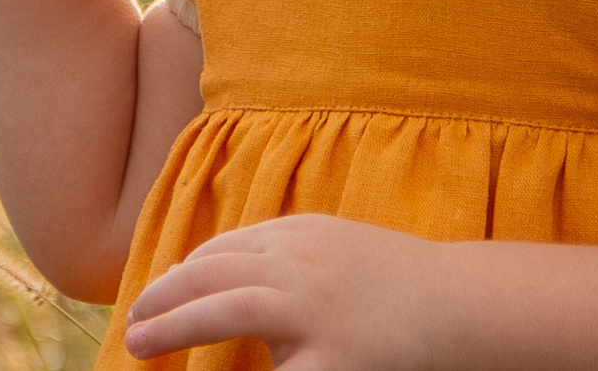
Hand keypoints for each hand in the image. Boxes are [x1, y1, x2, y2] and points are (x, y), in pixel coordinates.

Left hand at [122, 215, 445, 368]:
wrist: (464, 304)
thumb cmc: (397, 283)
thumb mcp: (332, 247)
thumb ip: (280, 256)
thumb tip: (215, 273)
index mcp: (297, 238)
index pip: (221, 252)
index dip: (180, 277)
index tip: (155, 299)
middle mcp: (299, 266)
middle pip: (210, 274)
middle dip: (163, 299)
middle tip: (132, 325)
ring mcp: (314, 311)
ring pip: (225, 310)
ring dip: (173, 327)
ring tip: (140, 345)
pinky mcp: (333, 360)